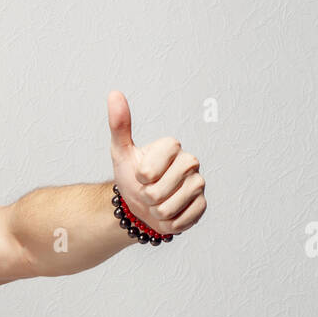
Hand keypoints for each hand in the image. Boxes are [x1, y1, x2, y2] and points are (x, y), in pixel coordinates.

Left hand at [107, 90, 206, 235]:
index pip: (149, 171)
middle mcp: (190, 161)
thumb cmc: (132, 177)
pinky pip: (182, 220)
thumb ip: (119, 125)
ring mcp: (198, 184)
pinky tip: (168, 214)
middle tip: (148, 192)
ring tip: (157, 203)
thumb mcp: (121, 153)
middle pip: (159, 191)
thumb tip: (114, 93)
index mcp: (172, 146)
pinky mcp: (202, 206)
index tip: (141, 175)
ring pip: (169, 207)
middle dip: (147, 197)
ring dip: (156, 211)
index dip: (141, 178)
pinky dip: (169, 223)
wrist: (140, 206)